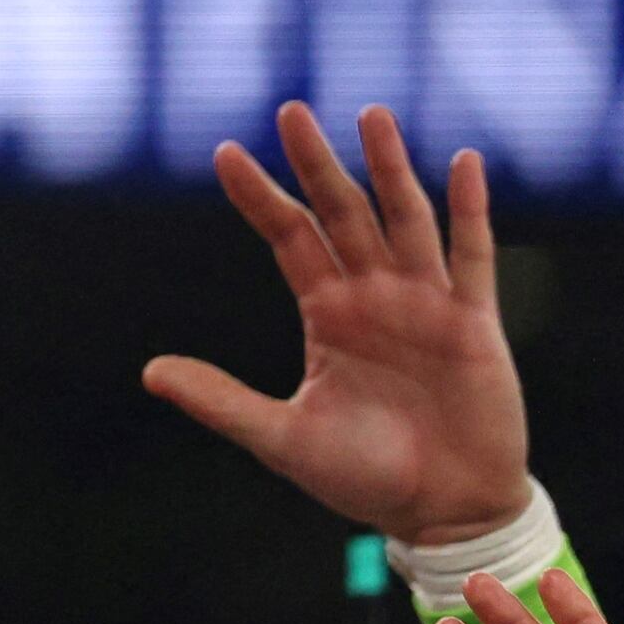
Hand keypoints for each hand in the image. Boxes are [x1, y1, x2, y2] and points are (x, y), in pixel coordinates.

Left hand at [143, 100, 530, 545]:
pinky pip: (472, 257)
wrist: (443, 515)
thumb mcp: (284, 438)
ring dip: (390, 168)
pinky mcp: (474, 325)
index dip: (260, 195)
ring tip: (371, 114)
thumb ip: (223, 401)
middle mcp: (373, 296)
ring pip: (403, 219)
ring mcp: (424, 304)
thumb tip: (150, 372)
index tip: (224, 152)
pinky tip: (465, 163)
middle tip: (289, 109)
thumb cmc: (366, 478)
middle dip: (316, 163)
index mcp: (327, 314)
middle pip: (340, 213)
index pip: (287, 237)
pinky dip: (470, 210)